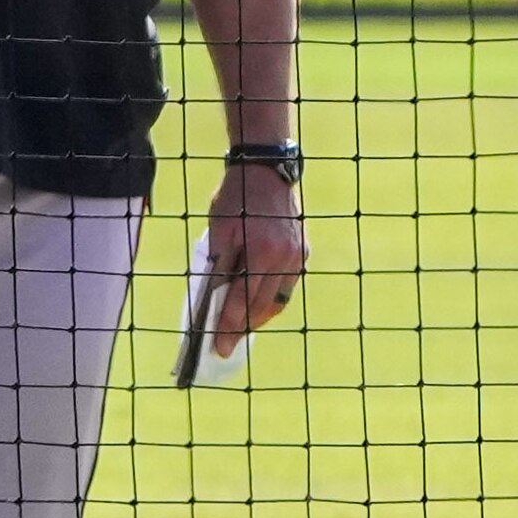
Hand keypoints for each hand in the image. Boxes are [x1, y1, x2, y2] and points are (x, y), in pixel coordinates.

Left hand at [206, 154, 308, 355]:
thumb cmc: (237, 198)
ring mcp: (298, 256)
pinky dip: (270, 300)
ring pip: (278, 301)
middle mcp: (286, 258)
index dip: (228, 326)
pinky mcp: (303, 252)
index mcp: (262, 252)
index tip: (217, 346)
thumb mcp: (220, 231)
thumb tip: (214, 303)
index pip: (243, 301)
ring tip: (239, 329)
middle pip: (263, 307)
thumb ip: (220, 267)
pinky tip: (256, 306)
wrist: (266, 170)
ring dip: (258, 317)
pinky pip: (286, 287)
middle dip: (242, 328)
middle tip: (225, 345)